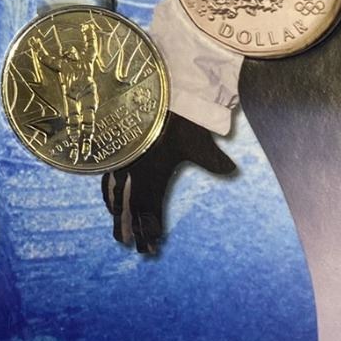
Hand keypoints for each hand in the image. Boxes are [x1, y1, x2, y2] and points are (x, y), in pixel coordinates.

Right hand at [100, 115, 237, 254]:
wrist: (150, 91)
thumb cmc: (177, 117)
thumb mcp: (198, 139)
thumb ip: (213, 159)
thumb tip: (232, 170)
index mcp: (153, 175)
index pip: (150, 210)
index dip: (151, 230)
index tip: (153, 247)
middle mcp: (135, 172)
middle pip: (131, 209)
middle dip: (134, 231)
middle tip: (135, 249)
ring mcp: (122, 162)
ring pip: (117, 196)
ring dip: (119, 217)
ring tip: (120, 233)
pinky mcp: (116, 150)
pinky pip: (108, 179)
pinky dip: (108, 195)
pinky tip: (109, 200)